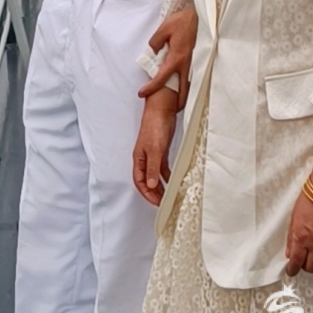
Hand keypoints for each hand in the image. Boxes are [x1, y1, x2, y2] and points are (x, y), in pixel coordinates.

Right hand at [132, 88, 177, 206]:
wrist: (162, 108)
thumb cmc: (155, 126)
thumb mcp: (154, 149)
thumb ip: (152, 168)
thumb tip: (150, 186)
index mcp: (139, 158)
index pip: (139, 181)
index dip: (146, 193)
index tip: (156, 203)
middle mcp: (145, 158)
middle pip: (147, 180)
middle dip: (153, 192)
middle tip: (163, 203)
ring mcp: (154, 154)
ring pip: (155, 175)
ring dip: (161, 186)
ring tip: (168, 196)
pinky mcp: (162, 150)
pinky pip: (163, 167)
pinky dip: (167, 175)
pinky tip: (173, 181)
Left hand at [137, 6, 197, 108]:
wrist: (200, 16)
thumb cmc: (182, 22)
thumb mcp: (164, 29)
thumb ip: (155, 43)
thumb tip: (153, 52)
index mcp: (176, 58)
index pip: (161, 78)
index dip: (150, 87)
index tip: (142, 94)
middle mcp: (186, 65)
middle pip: (182, 90)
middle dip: (178, 102)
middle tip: (172, 110)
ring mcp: (194, 63)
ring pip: (190, 84)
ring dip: (185, 94)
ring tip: (179, 102)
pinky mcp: (198, 59)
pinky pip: (193, 76)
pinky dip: (190, 84)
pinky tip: (186, 85)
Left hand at [285, 191, 312, 275]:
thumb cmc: (308, 202)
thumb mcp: (294, 218)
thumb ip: (292, 237)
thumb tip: (290, 253)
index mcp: (301, 237)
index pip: (296, 262)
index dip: (292, 270)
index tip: (291, 271)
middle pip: (311, 267)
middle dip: (305, 266)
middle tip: (304, 261)